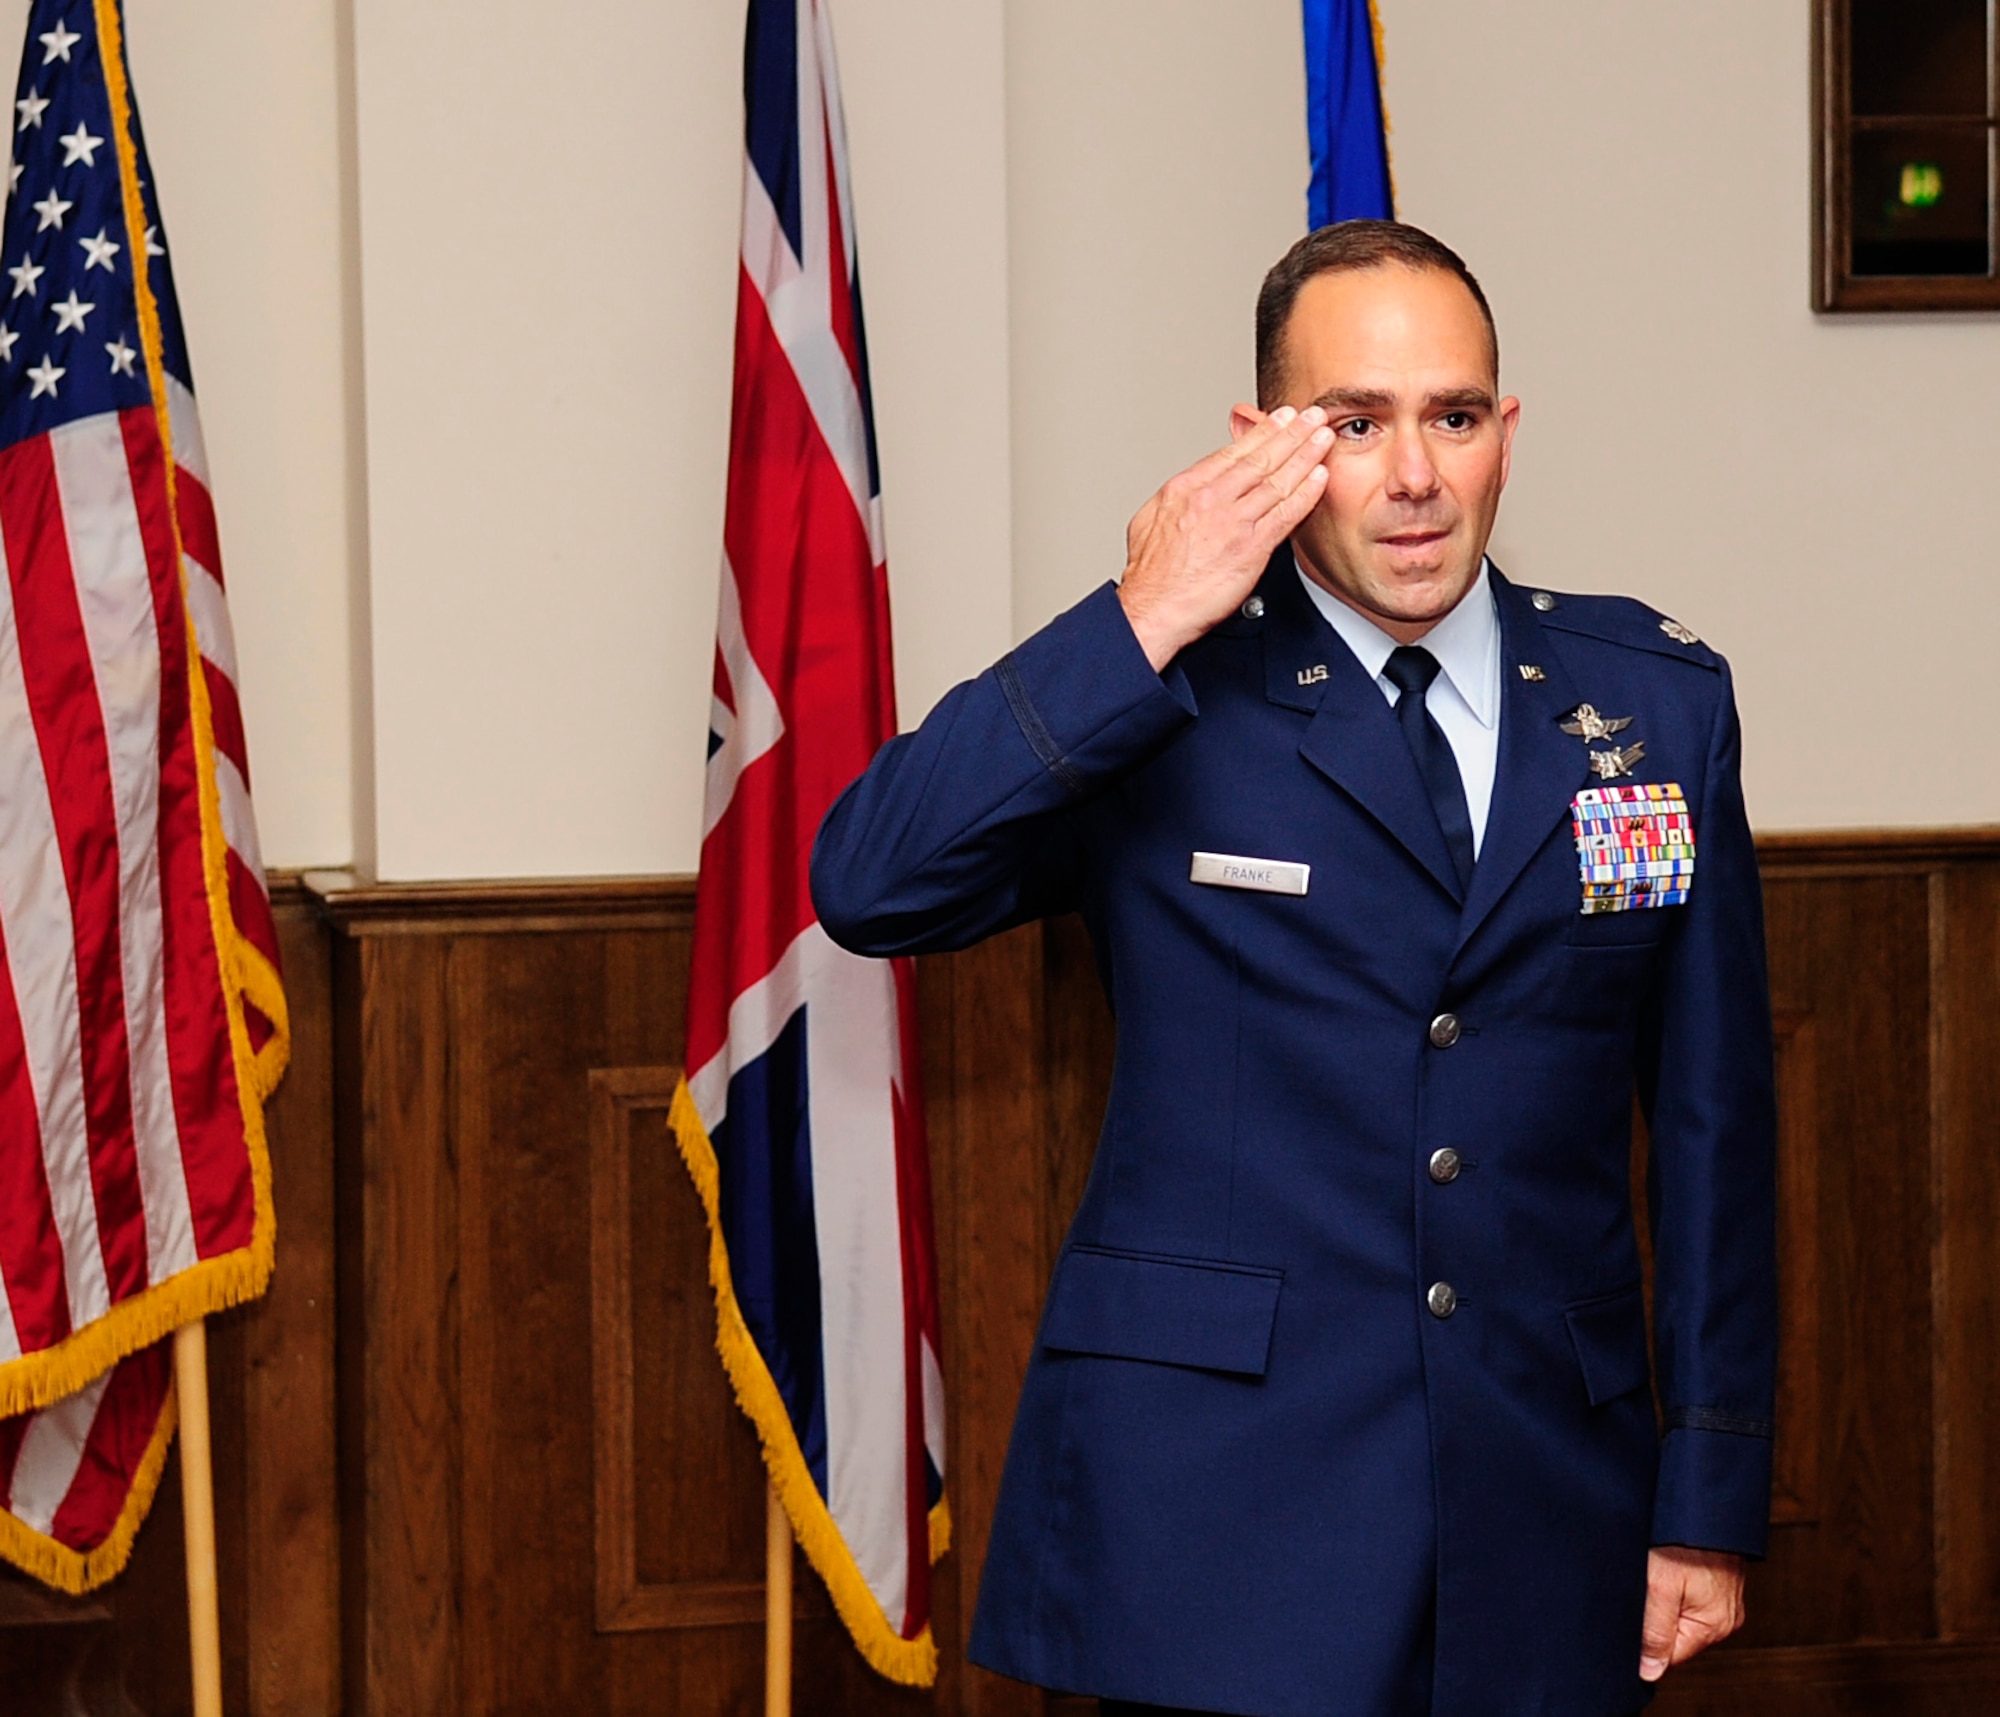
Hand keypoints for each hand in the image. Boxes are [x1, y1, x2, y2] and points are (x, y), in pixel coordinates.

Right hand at [1118, 405, 1333, 670]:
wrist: (1153, 608)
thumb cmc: (1151, 574)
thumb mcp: (1150, 518)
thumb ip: (1178, 497)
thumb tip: (1193, 485)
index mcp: (1186, 488)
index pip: (1233, 452)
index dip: (1263, 432)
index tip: (1280, 419)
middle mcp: (1212, 499)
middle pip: (1261, 458)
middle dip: (1291, 433)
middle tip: (1311, 416)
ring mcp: (1234, 522)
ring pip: (1277, 480)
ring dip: (1305, 455)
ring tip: (1323, 438)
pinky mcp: (1252, 548)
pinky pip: (1286, 514)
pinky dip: (1306, 493)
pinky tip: (1320, 478)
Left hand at [1639, 1546, 1745, 1681]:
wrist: (1704, 1501)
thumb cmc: (1683, 1539)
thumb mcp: (1659, 1587)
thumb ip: (1654, 1632)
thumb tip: (1650, 1671)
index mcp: (1713, 1626)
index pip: (1670, 1656)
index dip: (1644, 1642)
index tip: (1632, 1615)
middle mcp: (1725, 1619)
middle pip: (1676, 1636)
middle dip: (1654, 1618)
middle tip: (1643, 1588)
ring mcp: (1725, 1601)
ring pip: (1681, 1616)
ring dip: (1663, 1601)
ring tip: (1656, 1573)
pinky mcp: (1720, 1584)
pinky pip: (1690, 1598)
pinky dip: (1674, 1588)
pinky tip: (1665, 1568)